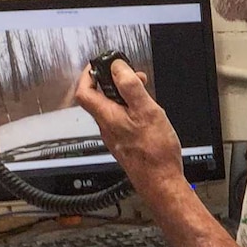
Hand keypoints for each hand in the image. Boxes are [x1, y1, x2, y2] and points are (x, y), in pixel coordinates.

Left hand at [75, 60, 185, 200]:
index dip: (88, 74)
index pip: (84, 91)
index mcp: (107, 117)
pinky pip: (121, 120)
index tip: (100, 64)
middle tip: (131, 75)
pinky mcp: (124, 145)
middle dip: (113, 82)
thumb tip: (117, 68)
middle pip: (99, 98)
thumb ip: (130, 87)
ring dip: (124, 96)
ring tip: (143, 92)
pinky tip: (146, 113)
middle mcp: (107, 128)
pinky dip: (130, 110)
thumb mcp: (146, 110)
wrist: (161, 183)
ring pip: (111, 109)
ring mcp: (115, 137)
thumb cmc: (155, 153)